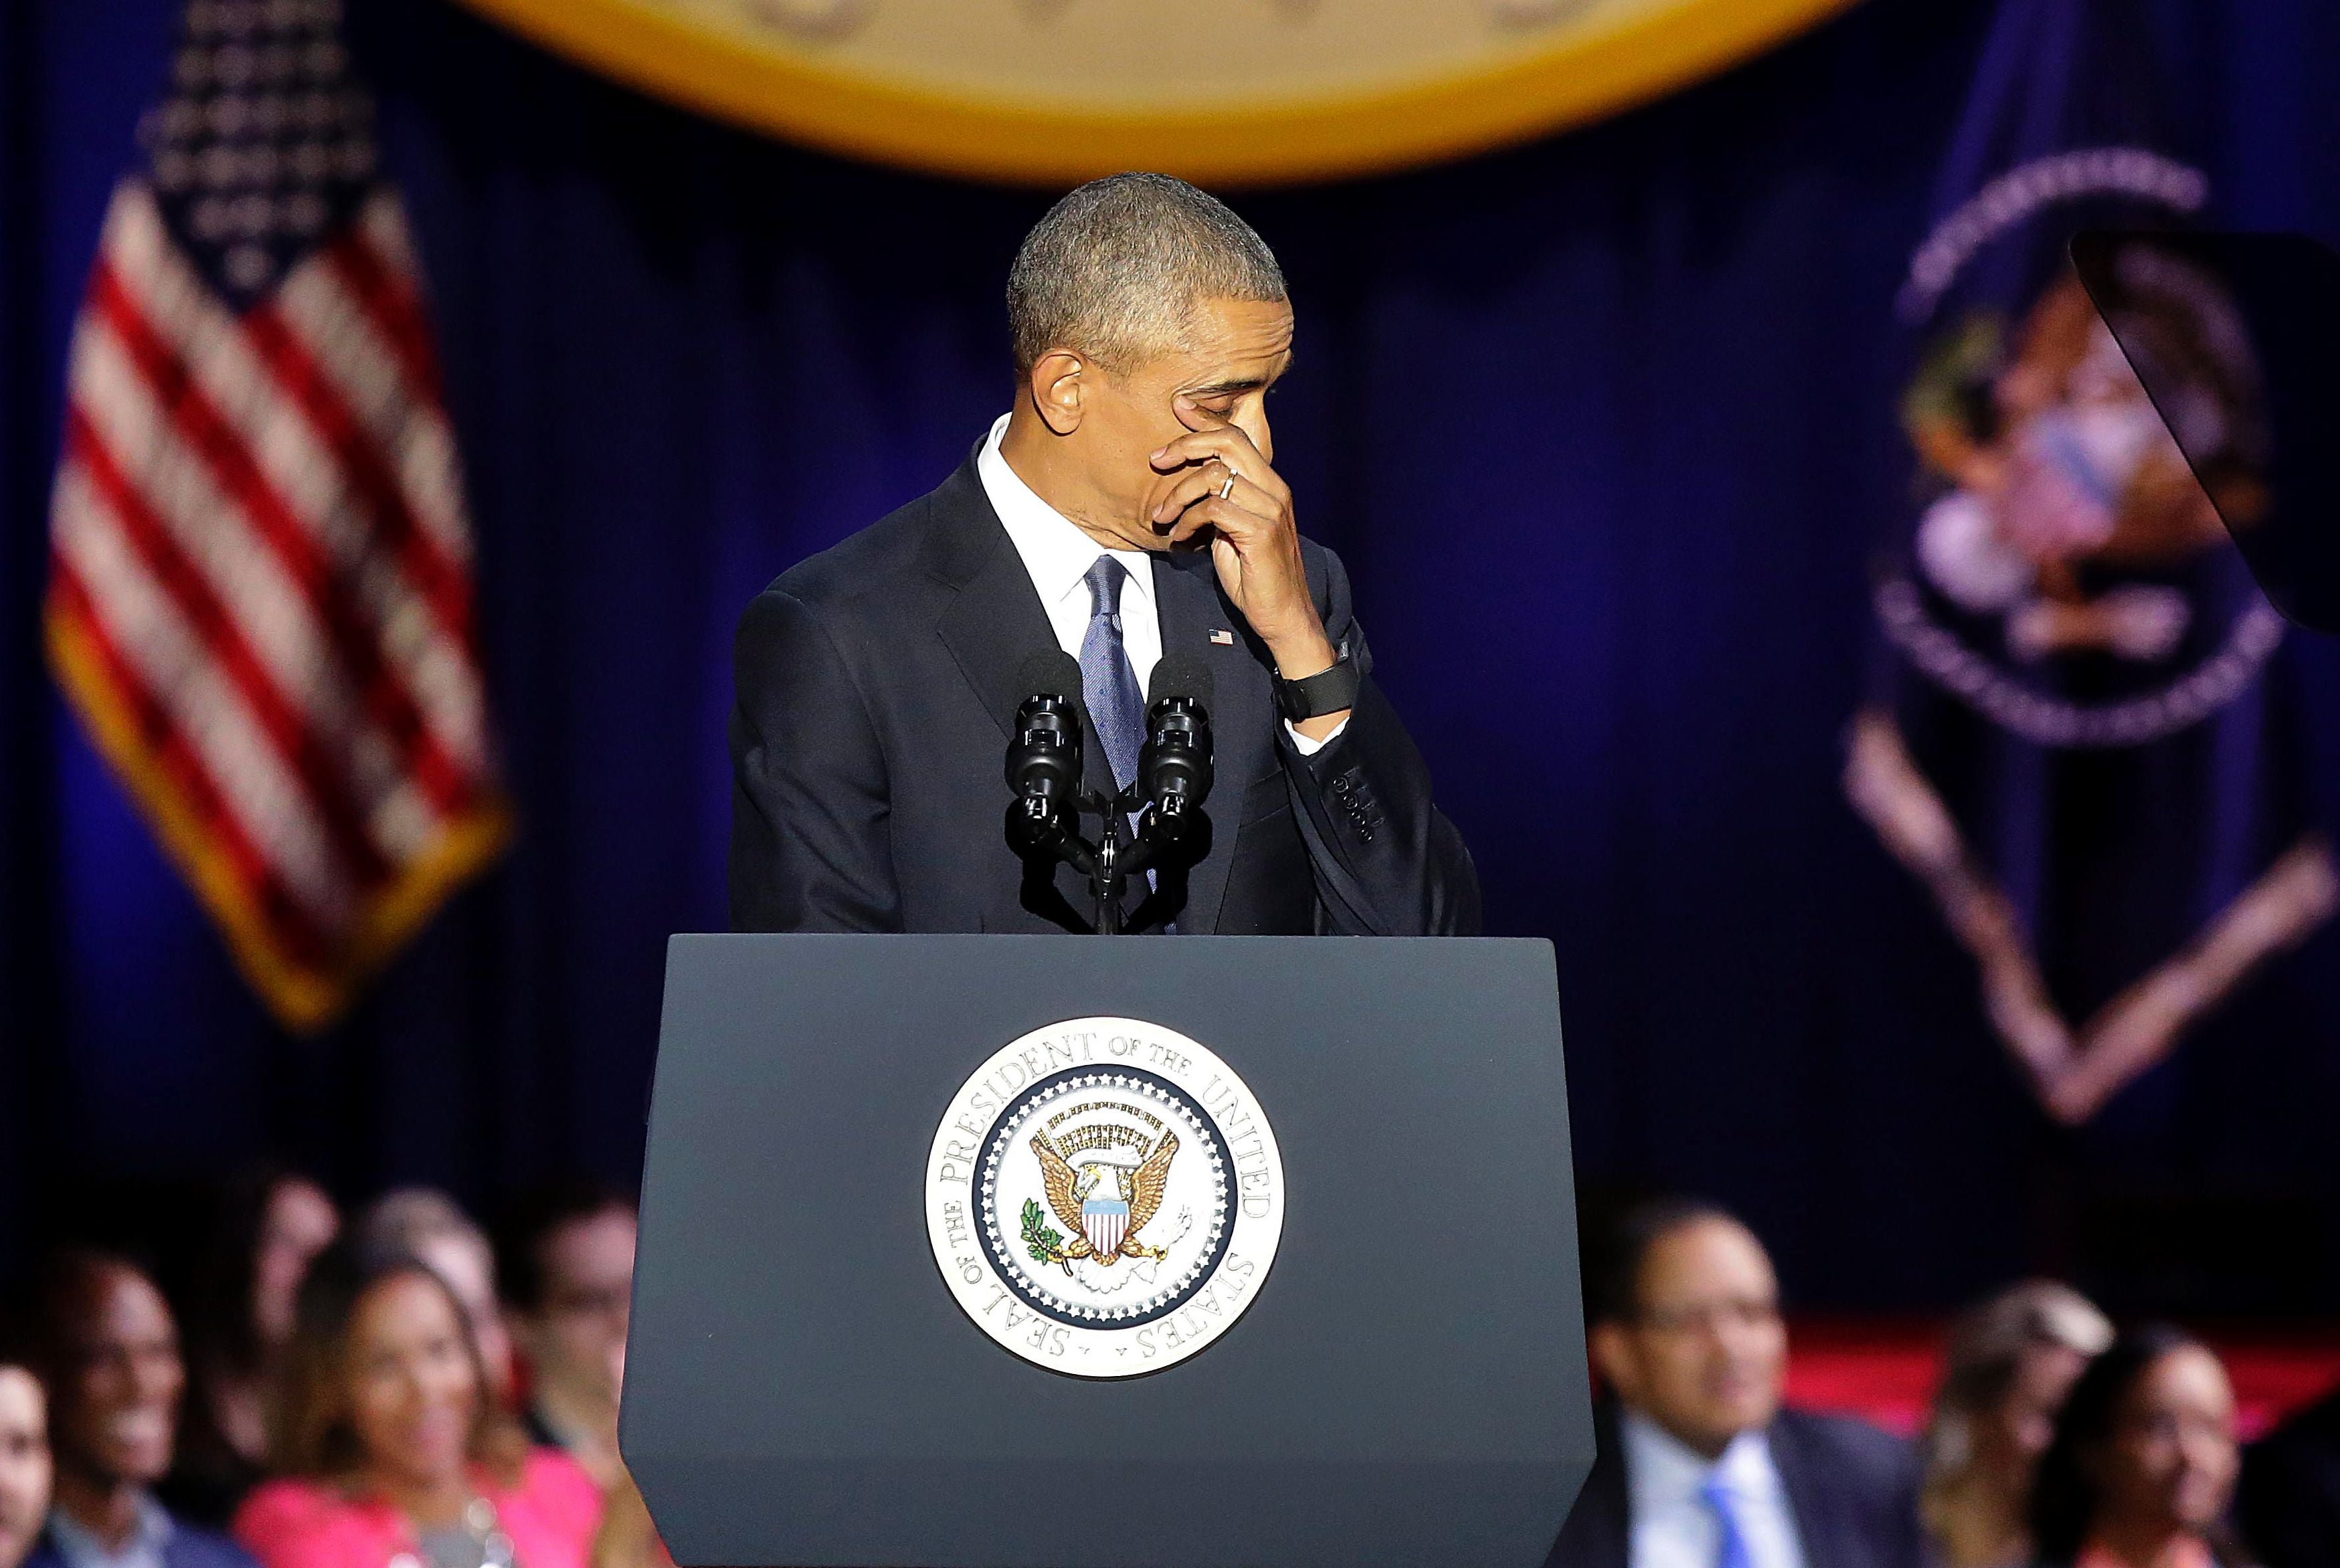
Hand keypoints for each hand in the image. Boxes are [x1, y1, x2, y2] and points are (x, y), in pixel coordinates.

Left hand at [1145, 396, 1336, 679]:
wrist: (1283, 615)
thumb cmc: (1255, 575)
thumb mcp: (1232, 531)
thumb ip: (1220, 504)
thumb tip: (1190, 485)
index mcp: (1270, 485)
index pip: (1238, 437)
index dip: (1207, 418)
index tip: (1179, 406)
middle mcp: (1275, 490)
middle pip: (1228, 443)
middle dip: (1186, 444)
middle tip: (1157, 460)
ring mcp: (1271, 509)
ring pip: (1215, 476)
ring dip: (1179, 493)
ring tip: (1163, 515)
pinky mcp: (1262, 532)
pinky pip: (1214, 508)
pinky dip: (1188, 519)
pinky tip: (1179, 535)